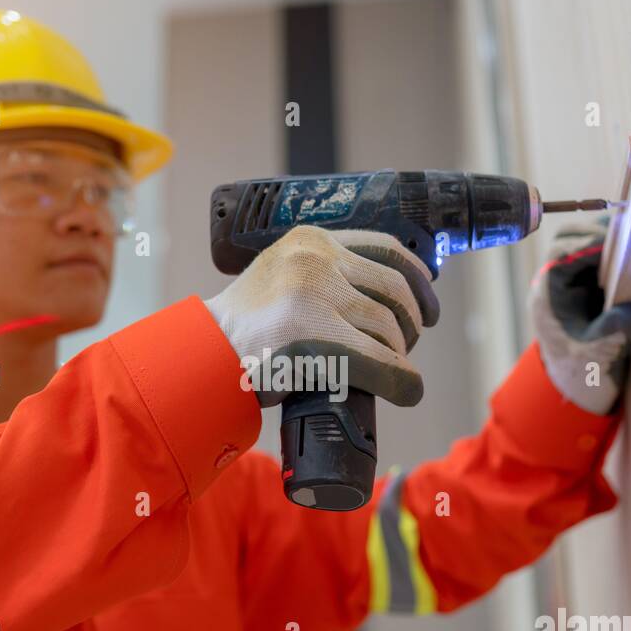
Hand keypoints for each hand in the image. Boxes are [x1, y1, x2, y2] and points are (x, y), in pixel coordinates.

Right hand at [203, 225, 439, 406]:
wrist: (203, 355)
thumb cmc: (245, 327)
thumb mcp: (283, 276)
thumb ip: (324, 274)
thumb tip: (384, 298)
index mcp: (311, 239)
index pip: (387, 248)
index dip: (418, 277)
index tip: (427, 301)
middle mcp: (316, 259)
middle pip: (394, 290)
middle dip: (411, 322)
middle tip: (406, 345)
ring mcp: (316, 296)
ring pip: (387, 328)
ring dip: (400, 356)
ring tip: (393, 370)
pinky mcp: (317, 337)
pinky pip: (380, 362)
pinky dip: (401, 381)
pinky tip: (407, 391)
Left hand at [530, 220, 630, 414]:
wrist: (581, 377)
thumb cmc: (582, 367)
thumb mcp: (598, 357)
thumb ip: (612, 335)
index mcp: (549, 295)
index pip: (560, 255)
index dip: (587, 245)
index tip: (615, 245)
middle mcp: (557, 279)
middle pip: (569, 237)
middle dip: (598, 232)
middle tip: (629, 237)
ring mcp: (573, 276)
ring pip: (585, 238)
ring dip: (610, 235)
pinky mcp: (591, 276)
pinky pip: (602, 249)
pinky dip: (619, 245)